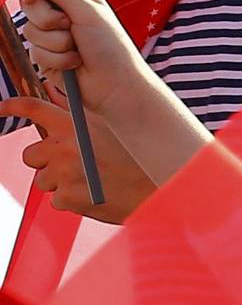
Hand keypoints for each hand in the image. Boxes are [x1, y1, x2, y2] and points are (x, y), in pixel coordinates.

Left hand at [0, 95, 154, 218]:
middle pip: (32, 154)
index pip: (35, 108)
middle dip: (46, 161)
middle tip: (71, 164)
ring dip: (60, 182)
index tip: (1, 107)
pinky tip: (95, 195)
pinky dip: (73, 201)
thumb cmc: (141, 157)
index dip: (13, 106)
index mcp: (77, 124)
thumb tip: (61, 103)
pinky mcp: (68, 198)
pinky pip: (57, 201)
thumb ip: (84, 117)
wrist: (161, 187)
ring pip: (43, 181)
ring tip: (90, 181)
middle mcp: (66, 146)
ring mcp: (65, 173)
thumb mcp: (115, 127)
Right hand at [19, 0, 157, 122]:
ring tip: (77, 48)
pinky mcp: (47, 56)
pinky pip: (35, 52)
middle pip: (30, 5)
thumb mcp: (87, 12)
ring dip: (56, 42)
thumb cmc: (111, 46)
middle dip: (48, 19)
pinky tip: (74, 63)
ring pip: (30, 30)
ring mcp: (53, 34)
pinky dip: (56, 59)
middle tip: (69, 26)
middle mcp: (63, 11)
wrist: (115, 86)